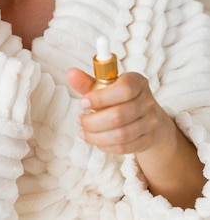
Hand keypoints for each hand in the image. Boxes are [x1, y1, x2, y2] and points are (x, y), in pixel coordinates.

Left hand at [68, 68, 205, 207]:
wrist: (145, 115)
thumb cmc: (120, 97)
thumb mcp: (106, 86)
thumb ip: (88, 82)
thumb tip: (71, 74)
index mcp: (137, 82)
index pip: (124, 89)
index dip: (100, 98)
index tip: (83, 102)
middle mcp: (147, 102)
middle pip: (119, 115)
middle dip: (93, 121)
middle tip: (80, 120)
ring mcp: (149, 123)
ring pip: (121, 134)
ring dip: (97, 136)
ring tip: (84, 132)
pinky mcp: (146, 140)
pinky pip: (124, 147)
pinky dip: (106, 146)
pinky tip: (96, 140)